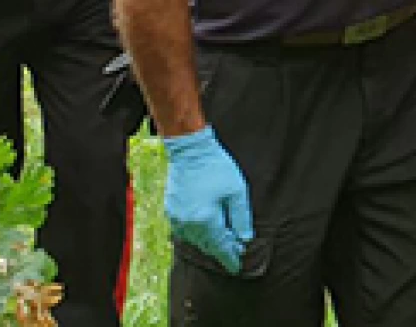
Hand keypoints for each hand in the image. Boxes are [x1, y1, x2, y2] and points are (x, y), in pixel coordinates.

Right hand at [163, 126, 252, 273]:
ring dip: (209, 242)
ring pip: (195, 239)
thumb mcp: (237, 191)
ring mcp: (177, 218)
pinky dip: (197, 233)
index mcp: (206, 220)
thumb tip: (244, 238)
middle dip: (221, 249)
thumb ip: (241, 217)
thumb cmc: (217, 167)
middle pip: (207, 245)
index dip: (229, 258)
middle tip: (234, 251)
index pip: (220, 247)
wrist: (190, 150)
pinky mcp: (170, 211)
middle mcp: (188, 223)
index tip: (237, 266)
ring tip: (223, 239)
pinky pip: (184, 230)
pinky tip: (206, 228)